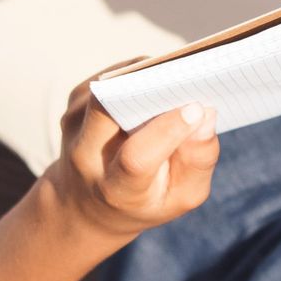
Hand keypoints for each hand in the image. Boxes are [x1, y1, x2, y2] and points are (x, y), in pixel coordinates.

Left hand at [43, 84, 220, 242]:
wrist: (86, 203)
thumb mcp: (180, 196)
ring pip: (112, 84)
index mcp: (115, 189)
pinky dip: (138, 77)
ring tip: (177, 79)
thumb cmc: (144, 200)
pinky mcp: (74, 102)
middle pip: (108, 109)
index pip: (136, 157)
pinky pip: (112, 77)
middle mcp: (85, 155)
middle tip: (189, 77)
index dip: (168, 130)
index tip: (198, 109)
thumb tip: (206, 114)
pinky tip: (156, 86)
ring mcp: (74, 125)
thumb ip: (198, 161)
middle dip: (151, 87)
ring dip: (147, 78)